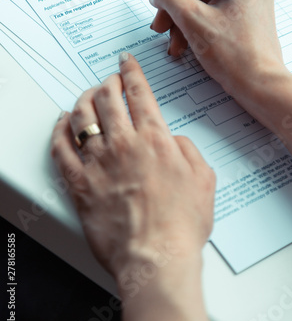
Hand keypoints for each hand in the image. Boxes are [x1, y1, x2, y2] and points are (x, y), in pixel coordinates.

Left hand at [51, 53, 214, 294]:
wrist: (157, 258)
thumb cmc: (182, 225)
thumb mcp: (204, 180)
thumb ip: (189, 151)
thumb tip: (175, 140)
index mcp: (155, 139)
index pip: (139, 93)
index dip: (131, 72)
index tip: (126, 62)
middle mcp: (124, 144)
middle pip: (107, 98)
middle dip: (107, 82)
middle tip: (109, 80)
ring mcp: (99, 162)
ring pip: (82, 116)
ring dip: (83, 99)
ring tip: (86, 96)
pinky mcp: (80, 184)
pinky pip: (61, 148)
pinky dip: (59, 130)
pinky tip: (62, 123)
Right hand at [150, 0, 286, 105]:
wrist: (260, 85)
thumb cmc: (236, 55)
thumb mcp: (193, 20)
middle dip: (174, 2)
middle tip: (159, 23)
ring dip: (181, 17)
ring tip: (171, 41)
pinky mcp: (244, 15)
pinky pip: (213, 10)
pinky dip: (195, 24)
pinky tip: (183, 45)